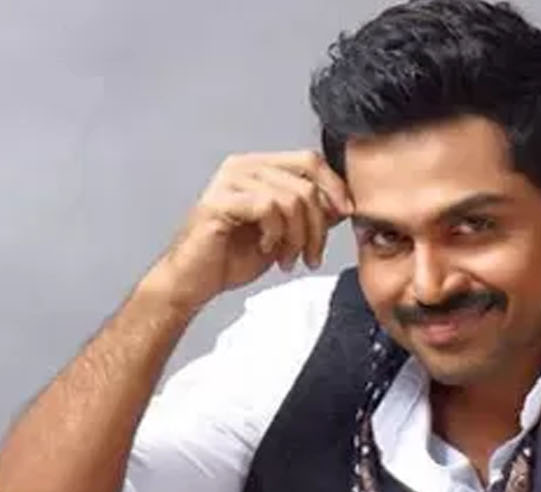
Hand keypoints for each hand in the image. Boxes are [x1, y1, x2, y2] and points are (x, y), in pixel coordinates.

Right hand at [148, 150, 354, 308]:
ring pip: (292, 198)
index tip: (345, 216)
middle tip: (312, 256)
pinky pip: (269, 207)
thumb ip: (309, 214)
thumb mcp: (285, 233)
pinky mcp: (220, 200)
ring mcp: (229, 180)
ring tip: (289, 259)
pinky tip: (267, 249)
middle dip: (318, 225)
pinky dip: (276, 234)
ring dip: (298, 237)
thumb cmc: (233, 257)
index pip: (310, 161)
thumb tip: (342, 203)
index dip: (334, 186)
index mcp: (259, 167)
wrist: (195, 282)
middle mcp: (243, 166)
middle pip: (306, 182)